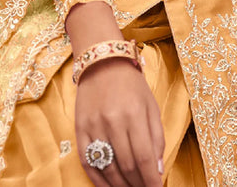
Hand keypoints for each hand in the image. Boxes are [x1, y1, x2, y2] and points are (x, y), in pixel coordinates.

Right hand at [75, 57, 164, 186]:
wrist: (102, 62)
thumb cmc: (131, 84)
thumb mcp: (151, 105)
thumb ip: (156, 137)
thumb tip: (158, 170)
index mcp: (134, 113)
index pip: (144, 157)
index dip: (151, 180)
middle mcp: (113, 121)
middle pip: (127, 166)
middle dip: (138, 185)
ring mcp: (94, 126)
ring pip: (108, 168)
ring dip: (121, 186)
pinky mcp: (79, 129)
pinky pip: (88, 163)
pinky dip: (99, 181)